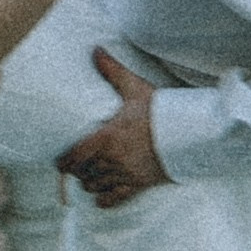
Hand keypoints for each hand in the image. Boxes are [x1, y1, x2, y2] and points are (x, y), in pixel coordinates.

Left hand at [60, 50, 169, 204]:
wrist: (191, 133)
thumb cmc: (162, 110)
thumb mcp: (136, 88)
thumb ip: (113, 71)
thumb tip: (95, 50)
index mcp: (107, 138)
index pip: (74, 156)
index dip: (63, 161)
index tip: (59, 162)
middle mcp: (113, 160)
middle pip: (83, 173)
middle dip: (77, 171)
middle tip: (73, 167)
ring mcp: (126, 175)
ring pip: (96, 186)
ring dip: (88, 183)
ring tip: (87, 178)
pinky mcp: (140, 185)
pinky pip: (116, 200)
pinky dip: (104, 200)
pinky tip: (99, 198)